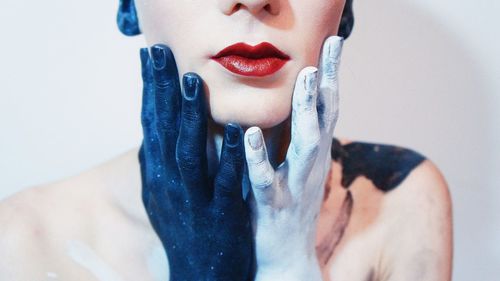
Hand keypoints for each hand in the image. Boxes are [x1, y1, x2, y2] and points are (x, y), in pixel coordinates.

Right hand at [138, 45, 252, 280]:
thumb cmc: (183, 228)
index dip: (150, 90)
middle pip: (163, 132)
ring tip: (192, 83)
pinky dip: (230, 158)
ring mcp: (194, 201)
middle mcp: (170, 185)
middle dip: (161, 92)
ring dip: (189, 119)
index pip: (151, 125)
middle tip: (162, 54)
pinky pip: (225, 184)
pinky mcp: (220, 216)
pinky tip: (239, 133)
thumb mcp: (162, 195)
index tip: (150, 57)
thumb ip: (158, 164)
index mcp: (158, 175)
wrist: (199, 275)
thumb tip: (151, 133)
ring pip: (188, 155)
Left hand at [243, 36, 343, 280]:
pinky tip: (249, 134)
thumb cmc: (288, 205)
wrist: (285, 259)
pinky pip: (266, 179)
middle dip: (330, 79)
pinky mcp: (273, 206)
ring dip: (306, 110)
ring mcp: (295, 184)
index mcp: (313, 153)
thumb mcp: (296, 166)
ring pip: (305, 143)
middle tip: (332, 44)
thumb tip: (291, 103)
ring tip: (306, 78)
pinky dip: (259, 156)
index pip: (327, 107)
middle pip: (326, 116)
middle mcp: (311, 164)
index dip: (332, 74)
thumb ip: (294, 136)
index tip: (334, 40)